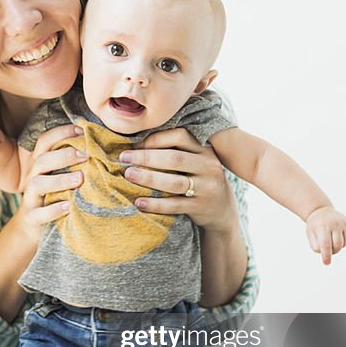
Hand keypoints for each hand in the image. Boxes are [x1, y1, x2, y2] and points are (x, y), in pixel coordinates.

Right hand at [10, 124, 86, 245]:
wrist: (35, 226)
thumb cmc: (57, 195)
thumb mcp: (63, 175)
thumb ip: (76, 162)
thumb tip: (104, 145)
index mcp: (41, 163)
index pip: (45, 140)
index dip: (61, 132)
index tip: (82, 131)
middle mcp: (33, 176)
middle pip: (41, 160)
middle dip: (64, 155)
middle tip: (86, 155)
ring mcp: (31, 197)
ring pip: (38, 183)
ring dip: (60, 180)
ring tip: (80, 179)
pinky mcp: (32, 217)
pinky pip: (39, 213)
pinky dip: (53, 210)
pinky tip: (69, 206)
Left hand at [118, 127, 238, 232]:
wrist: (222, 210)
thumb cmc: (199, 179)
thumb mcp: (196, 161)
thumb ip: (176, 150)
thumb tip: (135, 144)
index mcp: (204, 150)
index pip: (180, 136)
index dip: (155, 139)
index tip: (134, 145)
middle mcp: (208, 166)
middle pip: (174, 158)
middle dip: (146, 157)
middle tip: (123, 158)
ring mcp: (206, 188)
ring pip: (174, 182)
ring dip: (149, 178)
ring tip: (128, 175)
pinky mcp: (200, 207)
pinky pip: (175, 205)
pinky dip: (155, 204)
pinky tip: (139, 203)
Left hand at [305, 207, 345, 265]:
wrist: (321, 211)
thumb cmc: (315, 226)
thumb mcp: (310, 235)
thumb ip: (315, 246)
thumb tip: (325, 254)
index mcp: (322, 226)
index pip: (325, 244)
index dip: (326, 255)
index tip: (326, 263)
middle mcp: (334, 223)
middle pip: (337, 246)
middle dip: (333, 252)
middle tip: (328, 251)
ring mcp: (343, 223)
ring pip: (344, 244)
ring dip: (338, 246)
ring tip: (331, 239)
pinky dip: (344, 242)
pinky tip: (337, 235)